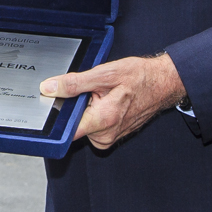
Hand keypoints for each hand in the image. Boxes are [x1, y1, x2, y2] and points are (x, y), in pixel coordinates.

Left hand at [40, 53, 183, 149]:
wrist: (161, 83)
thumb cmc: (140, 77)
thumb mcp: (104, 73)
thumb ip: (74, 83)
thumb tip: (50, 88)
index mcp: (102, 121)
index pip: (65, 130)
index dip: (59, 113)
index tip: (60, 101)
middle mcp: (105, 135)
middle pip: (73, 124)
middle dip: (77, 106)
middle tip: (92, 92)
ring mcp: (108, 137)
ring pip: (83, 123)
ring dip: (87, 108)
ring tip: (102, 95)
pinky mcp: (110, 136)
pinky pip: (93, 125)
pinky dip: (95, 112)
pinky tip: (106, 101)